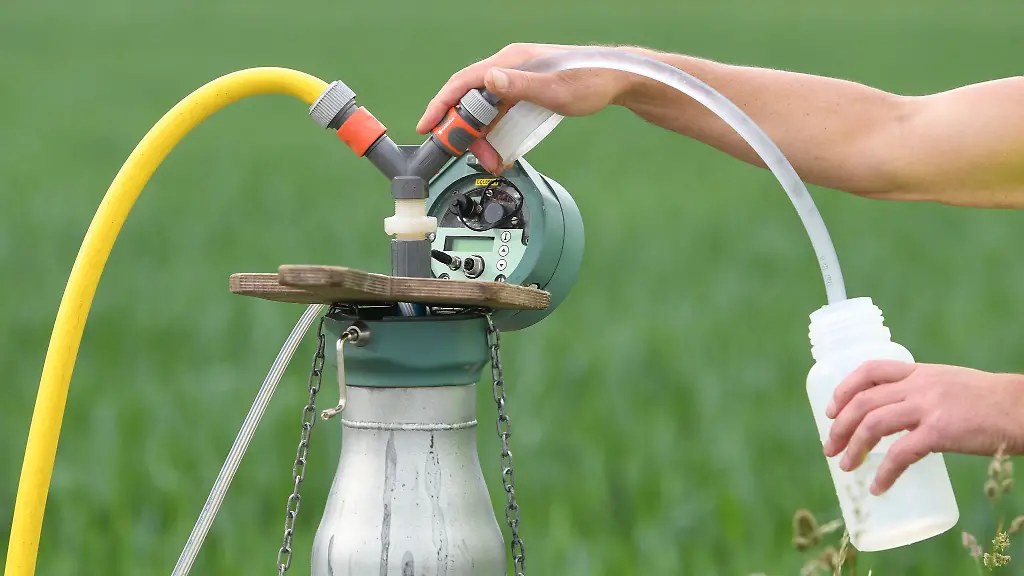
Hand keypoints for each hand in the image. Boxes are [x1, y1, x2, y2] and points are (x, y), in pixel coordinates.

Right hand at [416, 43, 638, 173]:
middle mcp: (507, 69)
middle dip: (464, 132)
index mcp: (509, 62)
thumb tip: (489, 79)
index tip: (427, 127)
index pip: (463, 82)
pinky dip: (495, 134)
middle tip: (470, 157)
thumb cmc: (589, 81)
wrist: (615, 80)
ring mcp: (515, 81)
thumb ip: (520, 85)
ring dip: (481, 138)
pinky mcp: (523, 93)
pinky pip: (498, 115)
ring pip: (483, 112)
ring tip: (492, 161)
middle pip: (469, 101)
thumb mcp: (554, 89)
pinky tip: (501, 152)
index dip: (440, 105)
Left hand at [822, 360, 1023, 494]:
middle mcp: (919, 385)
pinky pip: (901, 454)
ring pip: (874, 424)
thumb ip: (923, 395)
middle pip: (863, 401)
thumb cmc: (990, 403)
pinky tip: (878, 487)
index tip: (830, 410)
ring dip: (854, 447)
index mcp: (920, 372)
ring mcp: (928, 407)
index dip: (843, 390)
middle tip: (830, 448)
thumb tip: (900, 418)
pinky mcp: (940, 431)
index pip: (869, 370)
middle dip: (840, 426)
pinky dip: (885, 473)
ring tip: (846, 467)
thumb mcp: (950, 385)